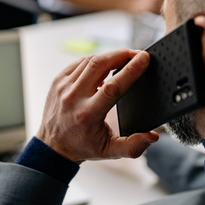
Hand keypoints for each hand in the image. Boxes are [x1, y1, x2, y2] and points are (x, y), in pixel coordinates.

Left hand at [36, 49, 158, 163]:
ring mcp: (63, 87)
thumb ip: (133, 146)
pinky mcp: (58, 80)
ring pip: (90, 60)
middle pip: (100, 64)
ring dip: (110, 56)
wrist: (52, 146)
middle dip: (121, 54)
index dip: (130, 70)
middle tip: (138, 54)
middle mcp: (73, 98)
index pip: (112, 87)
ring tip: (125, 58)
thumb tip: (152, 136)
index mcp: (87, 115)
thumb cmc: (82, 147)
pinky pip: (79, 62)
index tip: (144, 58)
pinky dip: (95, 60)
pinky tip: (105, 63)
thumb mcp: (109, 151)